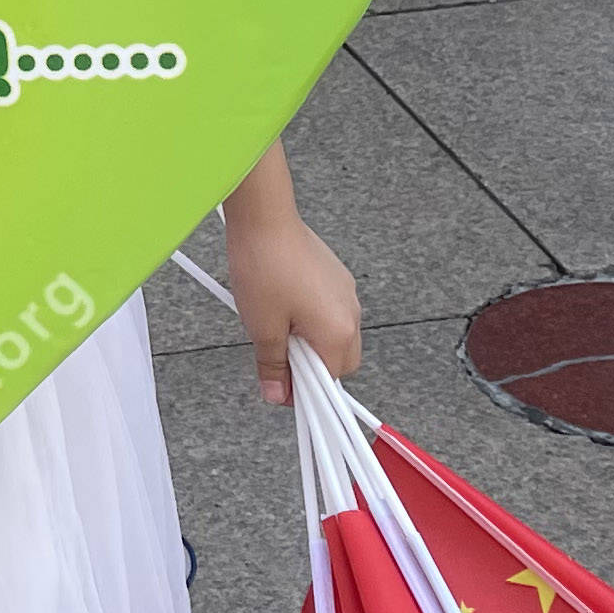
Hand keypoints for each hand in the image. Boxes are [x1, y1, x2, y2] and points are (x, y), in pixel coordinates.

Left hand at [221, 148, 360, 408]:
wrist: (265, 219)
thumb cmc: (265, 267)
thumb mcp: (263, 327)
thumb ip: (274, 366)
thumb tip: (278, 393)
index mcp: (338, 332)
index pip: (330, 382)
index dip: (305, 392)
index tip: (284, 391)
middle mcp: (351, 313)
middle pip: (340, 362)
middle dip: (312, 368)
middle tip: (279, 360)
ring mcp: (346, 293)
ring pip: (335, 336)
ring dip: (311, 343)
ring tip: (277, 330)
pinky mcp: (336, 277)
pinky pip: (331, 312)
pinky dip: (312, 321)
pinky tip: (283, 309)